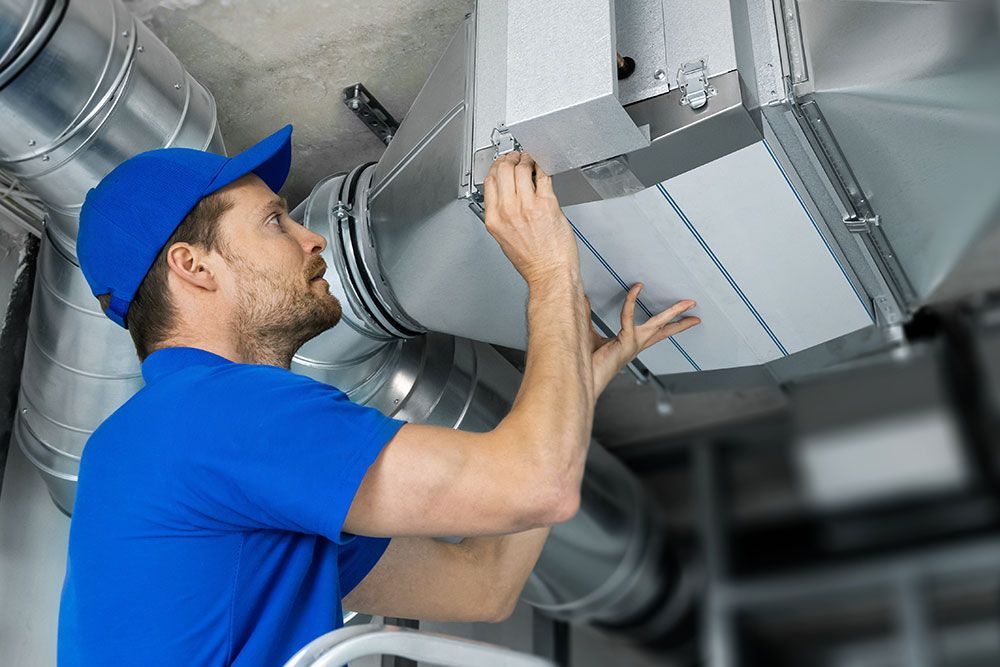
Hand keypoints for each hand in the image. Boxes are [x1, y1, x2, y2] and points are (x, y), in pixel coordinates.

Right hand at [482, 152, 579, 284]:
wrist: (550, 273)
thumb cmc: (531, 261)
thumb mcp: (504, 238)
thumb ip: (501, 216)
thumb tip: (504, 197)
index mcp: (494, 219)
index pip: (489, 181)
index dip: (495, 167)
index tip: (501, 164)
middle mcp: (508, 211)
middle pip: (502, 170)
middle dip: (510, 158)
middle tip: (516, 157)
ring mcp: (528, 206)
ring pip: (522, 169)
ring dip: (527, 160)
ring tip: (531, 161)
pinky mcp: (547, 204)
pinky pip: (543, 176)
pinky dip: (542, 167)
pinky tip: (543, 168)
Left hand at [590, 284, 699, 395]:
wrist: (584, 379)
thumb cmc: (587, 360)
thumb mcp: (589, 333)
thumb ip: (588, 316)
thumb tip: (582, 298)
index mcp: (631, 343)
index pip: (655, 332)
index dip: (667, 322)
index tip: (676, 313)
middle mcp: (636, 344)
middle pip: (664, 330)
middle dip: (681, 320)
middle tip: (694, 310)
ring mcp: (633, 344)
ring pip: (658, 324)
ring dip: (673, 312)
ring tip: (687, 303)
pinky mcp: (625, 342)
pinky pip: (629, 317)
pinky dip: (631, 301)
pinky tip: (636, 288)